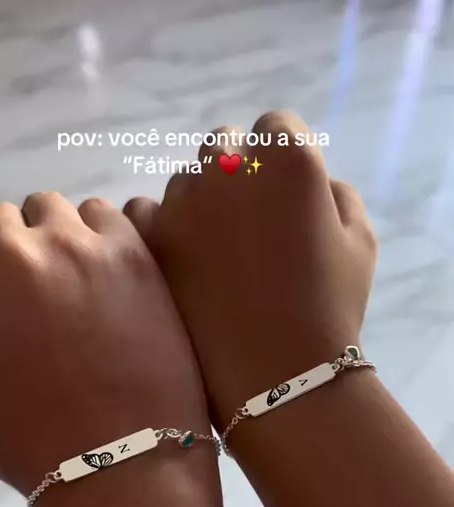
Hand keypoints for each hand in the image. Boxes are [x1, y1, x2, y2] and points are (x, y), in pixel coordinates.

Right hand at [0, 193, 209, 495]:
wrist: (114, 460)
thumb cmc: (24, 437)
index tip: (9, 282)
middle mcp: (43, 243)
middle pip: (34, 212)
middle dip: (36, 239)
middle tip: (46, 286)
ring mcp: (100, 249)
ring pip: (82, 212)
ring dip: (77, 234)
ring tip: (85, 279)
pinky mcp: (148, 265)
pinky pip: (129, 220)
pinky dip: (117, 239)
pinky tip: (118, 276)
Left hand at [124, 111, 376, 430]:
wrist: (276, 378)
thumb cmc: (329, 310)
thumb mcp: (360, 243)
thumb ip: (337, 196)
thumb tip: (315, 185)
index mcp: (287, 160)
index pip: (278, 129)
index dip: (284, 161)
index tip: (285, 196)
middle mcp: (229, 168)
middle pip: (227, 147)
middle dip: (239, 175)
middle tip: (249, 226)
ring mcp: (181, 203)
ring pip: (186, 180)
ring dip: (200, 203)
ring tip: (216, 257)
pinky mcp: (148, 240)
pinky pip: (145, 212)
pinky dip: (162, 228)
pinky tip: (181, 262)